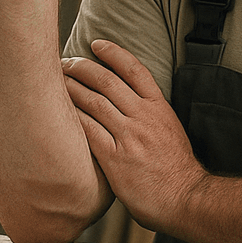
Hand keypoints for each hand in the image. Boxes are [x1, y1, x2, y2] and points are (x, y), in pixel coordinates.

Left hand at [64, 40, 204, 231]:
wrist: (185, 198)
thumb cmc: (177, 169)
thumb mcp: (171, 130)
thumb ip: (150, 116)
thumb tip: (128, 104)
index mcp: (159, 108)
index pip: (135, 70)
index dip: (114, 53)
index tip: (96, 44)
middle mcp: (144, 117)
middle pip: (108, 81)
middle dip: (82, 67)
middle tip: (66, 63)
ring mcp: (129, 136)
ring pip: (94, 102)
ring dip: (71, 88)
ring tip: (56, 83)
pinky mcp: (115, 157)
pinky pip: (88, 130)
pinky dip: (71, 117)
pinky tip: (58, 113)